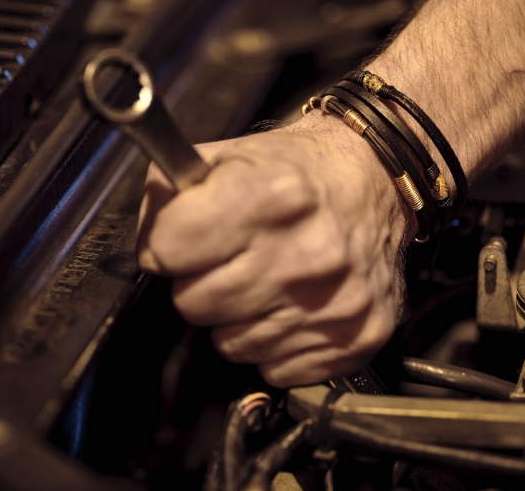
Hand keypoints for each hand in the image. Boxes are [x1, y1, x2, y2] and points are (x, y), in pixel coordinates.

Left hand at [137, 114, 412, 386]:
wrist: (376, 182)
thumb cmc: (296, 173)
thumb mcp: (227, 155)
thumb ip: (169, 193)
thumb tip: (148, 247)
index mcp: (271, 196)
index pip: (166, 250)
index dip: (167, 244)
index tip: (186, 238)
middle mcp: (308, 253)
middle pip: (193, 304)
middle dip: (200, 283)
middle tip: (230, 259)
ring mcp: (335, 302)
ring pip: (231, 345)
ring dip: (237, 318)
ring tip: (264, 280)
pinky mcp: (357, 338)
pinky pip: (275, 368)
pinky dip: (276, 344)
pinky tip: (292, 306)